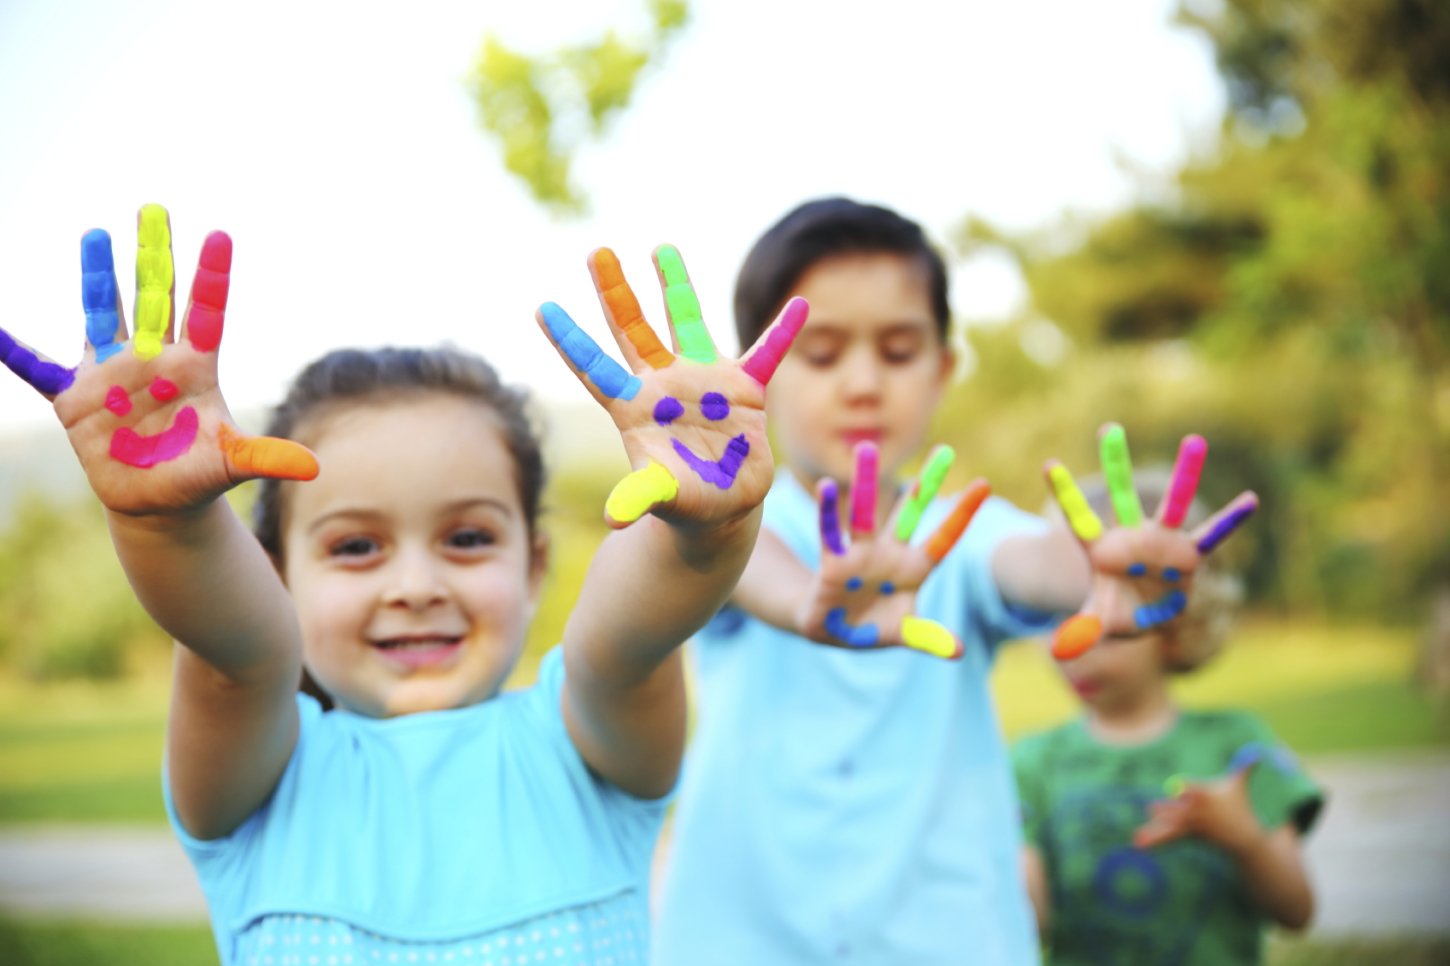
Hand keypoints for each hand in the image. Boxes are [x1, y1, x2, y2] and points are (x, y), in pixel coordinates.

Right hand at [0, 204, 316, 517]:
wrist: (158, 501)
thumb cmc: (198, 474)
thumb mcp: (232, 463)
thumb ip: (265, 457)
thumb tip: (313, 466)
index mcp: (194, 368)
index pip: (206, 311)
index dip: (212, 275)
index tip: (220, 233)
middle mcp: (153, 360)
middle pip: (154, 297)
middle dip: (153, 253)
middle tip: (153, 206)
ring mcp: (112, 375)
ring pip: (102, 314)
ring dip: (97, 276)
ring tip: (95, 233)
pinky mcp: (76, 400)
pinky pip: (40, 370)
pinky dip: (16, 353)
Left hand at [536, 245, 803, 530]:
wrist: (722, 506)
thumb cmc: (685, 503)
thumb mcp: (662, 497)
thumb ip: (640, 497)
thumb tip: (615, 518)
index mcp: (636, 409)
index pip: (595, 369)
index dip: (570, 341)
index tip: (541, 309)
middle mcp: (664, 385)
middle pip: (632, 331)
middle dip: (614, 291)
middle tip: (596, 250)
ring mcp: (703, 381)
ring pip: (685, 322)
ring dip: (675, 286)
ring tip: (662, 248)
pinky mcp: (743, 390)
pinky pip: (766, 355)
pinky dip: (783, 333)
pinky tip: (800, 305)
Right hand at [795, 441, 989, 659]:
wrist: (832, 630)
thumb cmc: (873, 628)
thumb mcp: (903, 633)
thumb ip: (928, 638)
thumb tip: (959, 652)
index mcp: (914, 570)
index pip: (943, 538)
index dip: (961, 514)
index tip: (984, 484)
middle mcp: (891, 553)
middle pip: (912, 513)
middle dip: (927, 483)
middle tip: (945, 450)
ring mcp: (862, 554)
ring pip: (866, 513)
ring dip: (865, 482)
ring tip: (866, 448)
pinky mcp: (833, 561)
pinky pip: (831, 534)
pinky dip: (828, 513)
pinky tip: (826, 488)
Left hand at [1044, 423, 1257, 658]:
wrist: (1148, 614)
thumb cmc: (1120, 612)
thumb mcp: (1100, 622)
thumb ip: (1083, 631)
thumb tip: (1057, 652)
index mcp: (1101, 549)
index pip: (1078, 518)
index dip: (1066, 493)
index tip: (1048, 464)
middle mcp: (1131, 536)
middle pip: (1121, 495)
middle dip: (1116, 465)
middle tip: (1108, 429)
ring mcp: (1163, 541)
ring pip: (1172, 504)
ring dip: (1184, 474)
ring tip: (1194, 440)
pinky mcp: (1190, 555)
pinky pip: (1214, 536)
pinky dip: (1231, 521)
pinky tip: (1251, 500)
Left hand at [1135, 759, 1265, 854]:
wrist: (1244, 838)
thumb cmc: (1240, 806)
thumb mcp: (1239, 785)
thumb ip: (1244, 768)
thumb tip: (1258, 751)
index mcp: (1208, 796)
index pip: (1194, 790)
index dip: (1186, 789)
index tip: (1178, 790)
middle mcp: (1199, 813)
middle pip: (1180, 810)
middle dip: (1166, 810)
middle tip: (1150, 809)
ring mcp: (1193, 826)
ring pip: (1172, 826)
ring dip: (1155, 831)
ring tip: (1137, 836)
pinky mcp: (1189, 835)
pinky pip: (1170, 836)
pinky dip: (1156, 839)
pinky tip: (1139, 843)